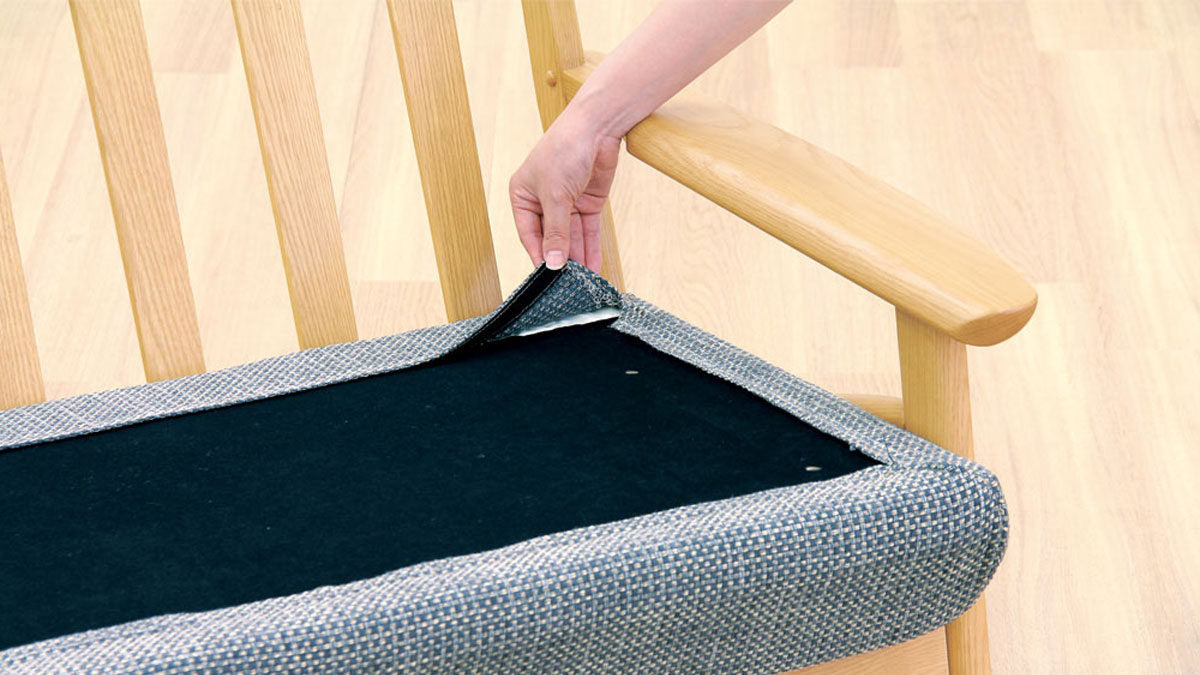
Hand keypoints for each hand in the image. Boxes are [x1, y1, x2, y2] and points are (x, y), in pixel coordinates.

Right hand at [509, 114, 619, 272]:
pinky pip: (587, 232)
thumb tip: (552, 263)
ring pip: (571, 238)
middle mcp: (543, 201)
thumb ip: (556, 232)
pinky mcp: (587, 203)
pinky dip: (591, 248)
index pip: (529, 235)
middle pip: (552, 239)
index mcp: (523, 196)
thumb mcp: (556, 195)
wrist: (597, 126)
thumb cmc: (565, 149)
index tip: (548, 279)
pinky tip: (594, 267)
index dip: (539, 256)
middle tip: (569, 285)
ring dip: (578, 258)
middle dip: (562, 260)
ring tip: (583, 282)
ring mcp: (567, 203)